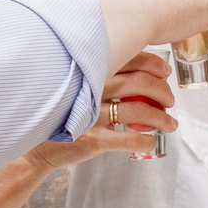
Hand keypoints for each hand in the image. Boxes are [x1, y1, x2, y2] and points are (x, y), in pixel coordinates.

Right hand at [32, 52, 176, 164]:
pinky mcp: (92, 139)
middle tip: (169, 101)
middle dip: (162, 91)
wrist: (37, 148)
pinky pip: (129, 139)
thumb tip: (139, 72)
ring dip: (162, 118)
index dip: (154, 64)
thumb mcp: (77, 88)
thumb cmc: (62, 115)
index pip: (130, 59)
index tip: (165, 72)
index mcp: (90, 72)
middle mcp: (91, 89)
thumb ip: (100, 77)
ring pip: (139, 110)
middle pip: (140, 82)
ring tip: (170, 124)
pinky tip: (151, 141)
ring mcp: (91, 115)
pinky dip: (145, 140)